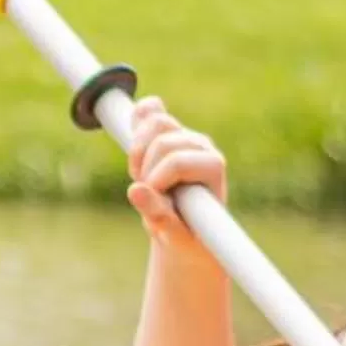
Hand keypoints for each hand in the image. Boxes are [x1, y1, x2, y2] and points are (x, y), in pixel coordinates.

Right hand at [123, 96, 228, 256]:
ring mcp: (186, 135)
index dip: (156, 181)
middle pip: (164, 141)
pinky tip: (132, 135)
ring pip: (155, 123)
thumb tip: (135, 191)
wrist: (185, 230)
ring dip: (138, 152)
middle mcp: (203, 146)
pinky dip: (137, 118)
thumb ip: (158, 215)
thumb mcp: (172, 234)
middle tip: (146, 193)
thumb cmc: (185, 236)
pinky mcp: (169, 130)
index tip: (154, 205)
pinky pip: (150, 109)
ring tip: (141, 176)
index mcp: (213, 167)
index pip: (177, 161)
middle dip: (146, 168)